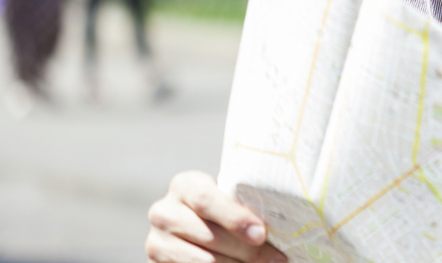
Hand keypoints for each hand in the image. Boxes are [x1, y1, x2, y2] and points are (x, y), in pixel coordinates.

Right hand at [146, 171, 286, 262]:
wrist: (195, 229)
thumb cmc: (225, 210)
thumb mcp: (231, 200)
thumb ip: (246, 205)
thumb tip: (285, 225)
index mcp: (185, 186)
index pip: (205, 200)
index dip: (235, 218)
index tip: (261, 234)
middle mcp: (164, 211)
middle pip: (210, 236)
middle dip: (248, 251)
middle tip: (278, 259)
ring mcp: (156, 241)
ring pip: (205, 261)